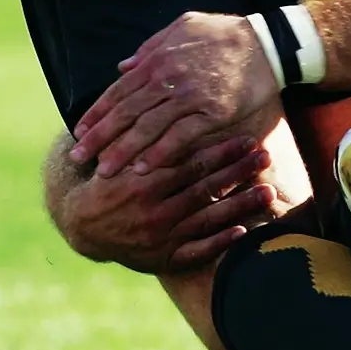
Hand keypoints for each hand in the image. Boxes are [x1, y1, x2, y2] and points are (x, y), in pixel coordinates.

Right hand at [58, 134, 285, 271]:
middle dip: (237, 172)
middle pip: (203, 188)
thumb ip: (140, 132)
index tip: (248, 139)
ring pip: (206, 219)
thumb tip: (153, 90)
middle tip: (265, 156)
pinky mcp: (164, 259)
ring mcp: (160, 237)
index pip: (189, 164)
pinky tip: (243, 231)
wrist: (81, 225)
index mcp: (140, 182)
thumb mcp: (115, 156)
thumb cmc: (107, 181)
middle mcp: (152, 211)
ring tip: (269, 191)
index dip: (220, 151)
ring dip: (240, 205)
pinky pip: (196, 253)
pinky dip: (219, 243)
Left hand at [70, 12, 278, 174]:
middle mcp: (169, 79)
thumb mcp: (184, 26)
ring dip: (124, 151)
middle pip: (126, 113)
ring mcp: (191, 96)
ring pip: (148, 128)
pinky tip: (145, 168)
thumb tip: (123, 66)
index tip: (80, 132)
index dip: (98, 113)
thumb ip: (151, 46)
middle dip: (100, 137)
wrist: (269, 43)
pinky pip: (181, 136)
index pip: (119, 91)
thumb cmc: (227, 33)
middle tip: (79, 158)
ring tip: (106, 171)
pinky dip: (161, 153)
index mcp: (159, 59)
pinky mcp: (214, 112)